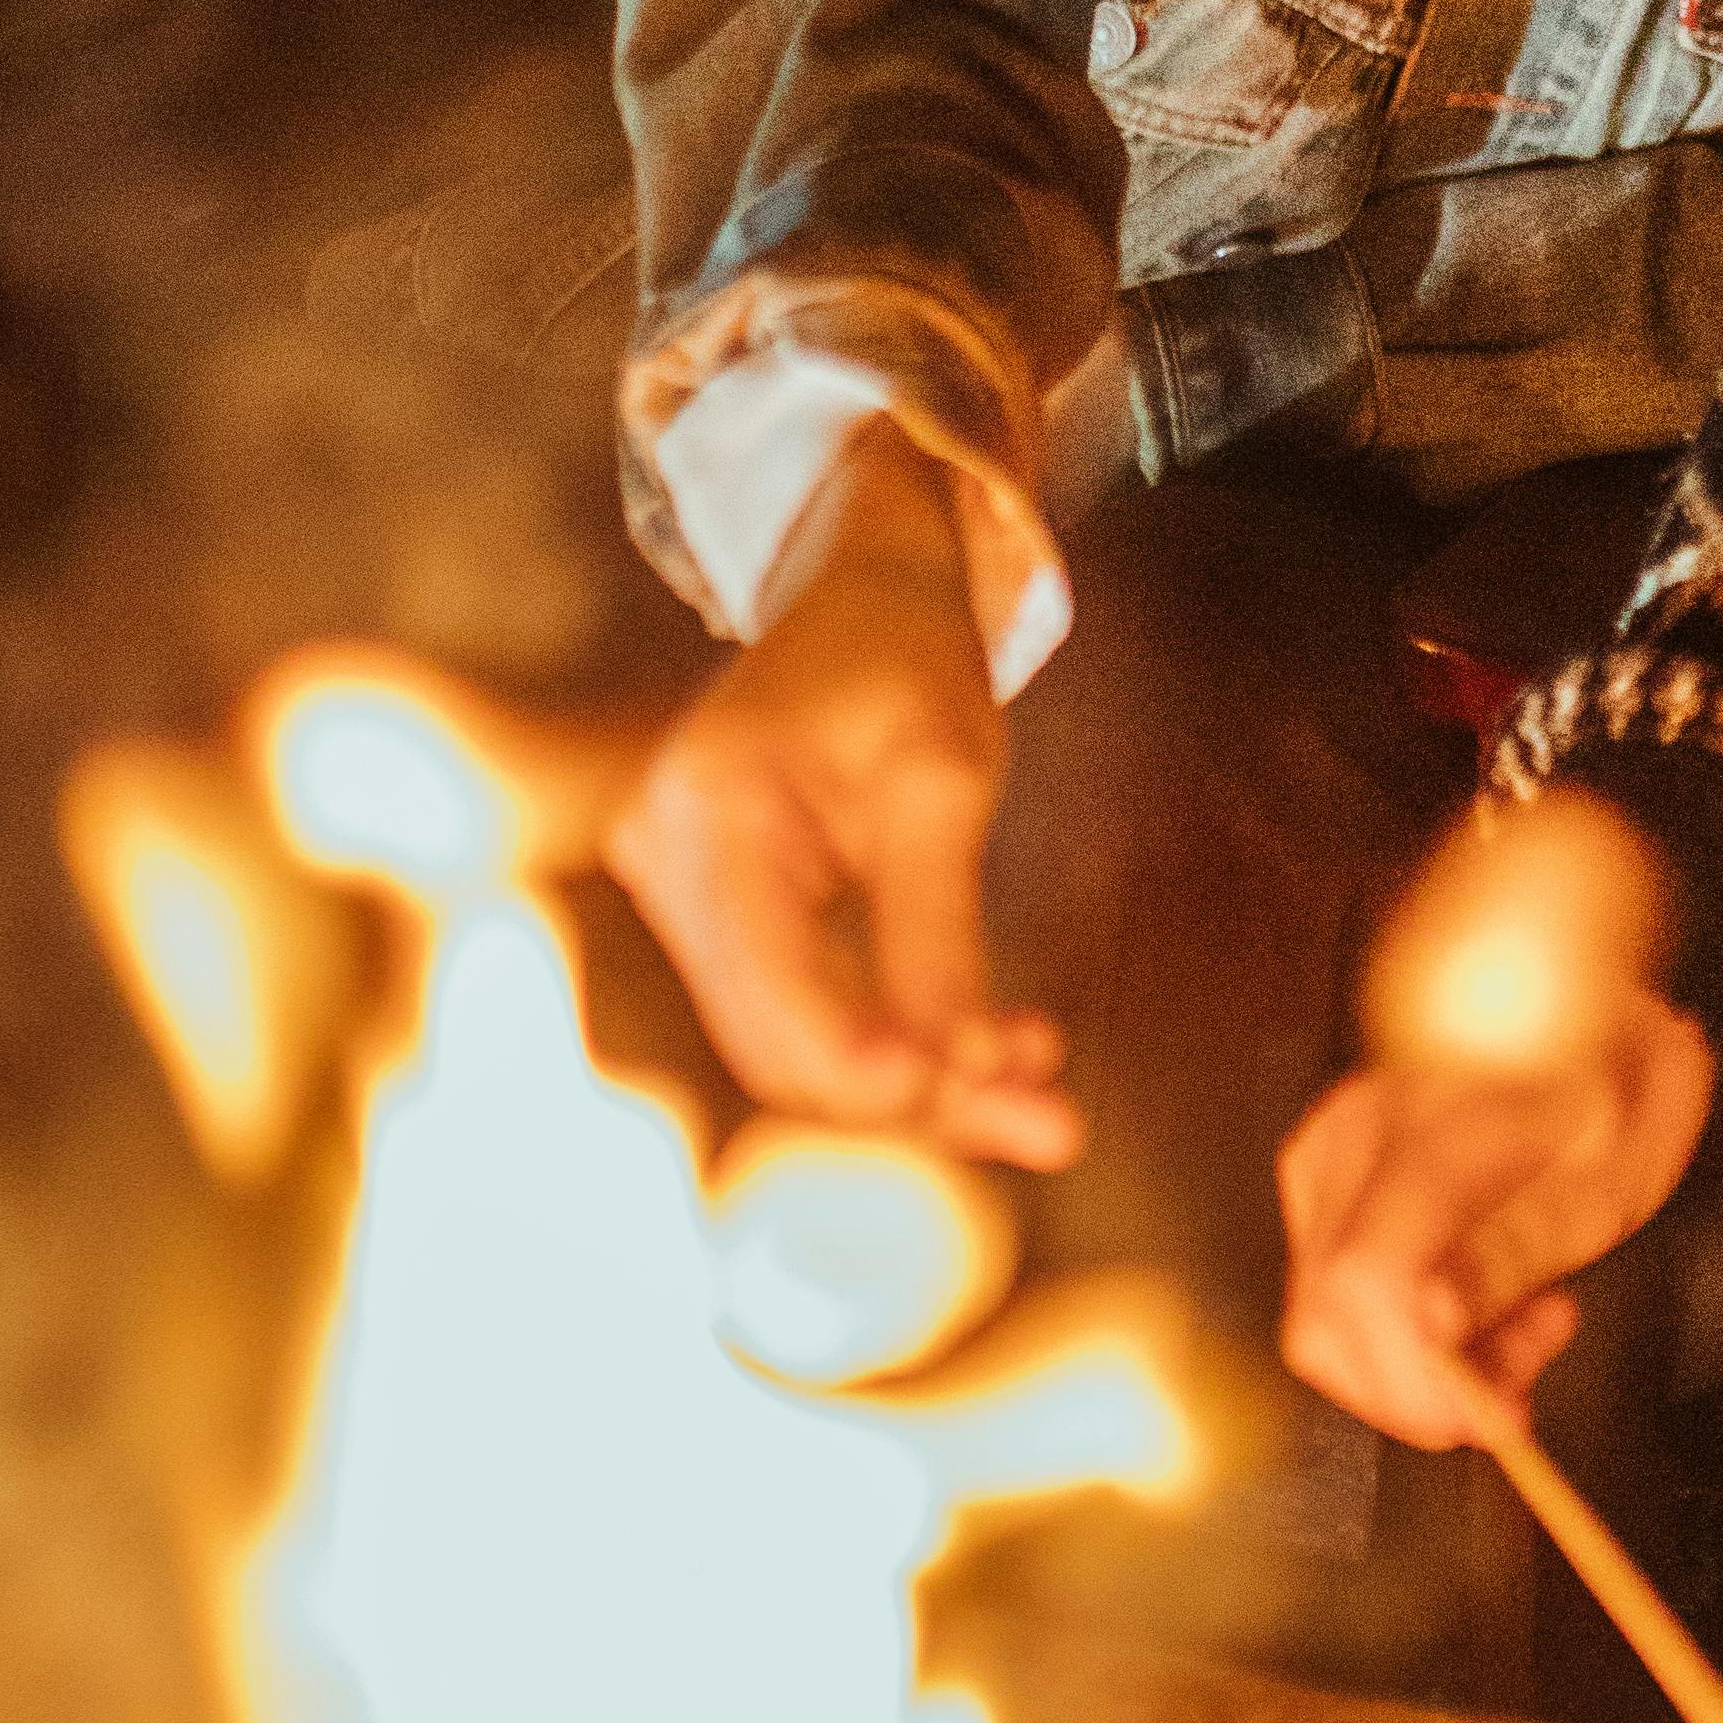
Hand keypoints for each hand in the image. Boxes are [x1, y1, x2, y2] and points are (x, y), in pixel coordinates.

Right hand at [603, 421, 1079, 1162]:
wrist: (865, 595)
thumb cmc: (907, 665)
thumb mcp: (945, 786)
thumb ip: (939, 932)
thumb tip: (959, 1072)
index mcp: (711, 810)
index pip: (777, 986)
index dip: (873, 1066)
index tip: (987, 1095)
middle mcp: (665, 856)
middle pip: (784, 1038)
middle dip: (920, 1094)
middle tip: (1057, 1126)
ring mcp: (677, 888)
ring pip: (796, 1040)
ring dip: (922, 1081)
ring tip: (1048, 1104)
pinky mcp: (716, 912)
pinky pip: (801, 1006)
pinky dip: (897, 1037)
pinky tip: (997, 1052)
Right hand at [1276, 793, 1716, 1442]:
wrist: (1586, 1002)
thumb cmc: (1611, 1083)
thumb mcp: (1604, 1182)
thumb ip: (1513, 1253)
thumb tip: (1430, 1329)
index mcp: (1433, 1130)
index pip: (1365, 1287)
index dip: (1414, 1382)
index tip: (1490, 1418)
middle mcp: (1356, 1137)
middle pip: (1326, 1320)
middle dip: (1421, 1387)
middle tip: (1524, 1374)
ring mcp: (1328, 1149)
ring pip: (1323, 1317)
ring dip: (1420, 1358)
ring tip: (1524, 1318)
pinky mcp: (1323, 1168)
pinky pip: (1333, 1283)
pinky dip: (1402, 1318)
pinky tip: (1480, 1286)